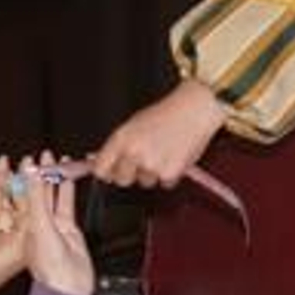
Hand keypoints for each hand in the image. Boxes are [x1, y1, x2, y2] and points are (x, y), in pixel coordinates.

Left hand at [19, 151, 93, 294]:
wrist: (69, 290)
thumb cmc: (48, 268)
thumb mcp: (37, 226)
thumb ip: (34, 197)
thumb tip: (29, 172)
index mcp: (21, 225)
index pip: (21, 194)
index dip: (25, 176)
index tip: (28, 159)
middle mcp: (34, 226)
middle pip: (37, 194)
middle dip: (40, 174)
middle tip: (45, 156)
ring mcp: (51, 229)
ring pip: (52, 198)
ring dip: (55, 180)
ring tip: (58, 162)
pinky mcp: (67, 231)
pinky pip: (65, 206)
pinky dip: (67, 192)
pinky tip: (68, 181)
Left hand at [93, 79, 224, 188]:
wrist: (193, 111)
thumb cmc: (165, 114)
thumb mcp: (134, 124)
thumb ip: (118, 146)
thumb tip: (102, 165)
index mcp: (121, 139)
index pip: (101, 169)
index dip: (106, 171)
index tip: (110, 171)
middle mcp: (134, 153)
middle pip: (122, 180)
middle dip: (130, 173)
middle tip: (143, 158)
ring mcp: (151, 165)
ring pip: (145, 182)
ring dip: (152, 173)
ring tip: (163, 151)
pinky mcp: (169, 174)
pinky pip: (164, 183)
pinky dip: (169, 174)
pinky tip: (174, 156)